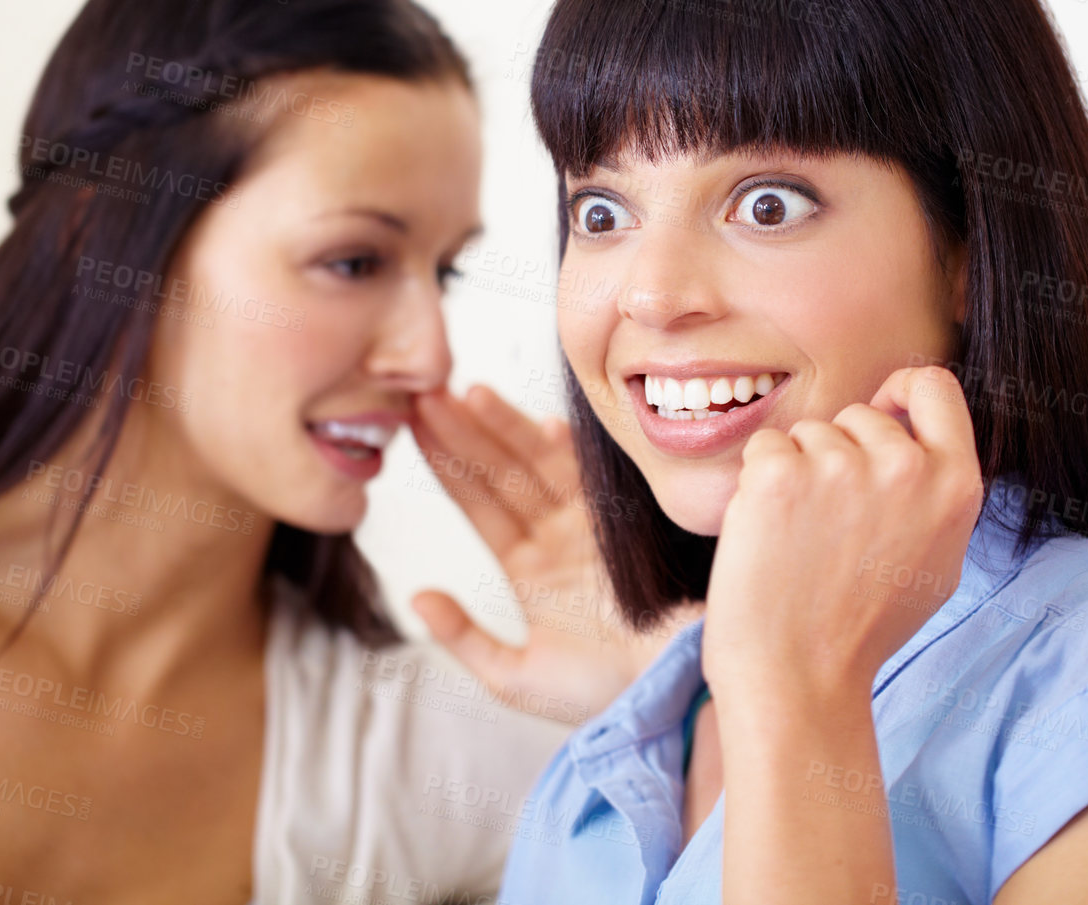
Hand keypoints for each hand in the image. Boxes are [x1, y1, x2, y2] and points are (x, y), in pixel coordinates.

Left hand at [409, 384, 697, 722]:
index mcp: (529, 569)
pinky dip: (573, 451)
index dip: (446, 464)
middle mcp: (558, 537)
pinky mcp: (630, 524)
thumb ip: (465, 637)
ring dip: (506, 428)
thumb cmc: (602, 694)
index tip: (415, 426)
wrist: (672, 698)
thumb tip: (416, 597)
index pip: (478, 504)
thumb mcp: (516, 677)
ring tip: (469, 393)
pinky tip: (545, 422)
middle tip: (429, 390)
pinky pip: (595, 478)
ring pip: (540, 465)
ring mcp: (594, 524)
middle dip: (466, 432)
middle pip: (503, 472)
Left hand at [701, 365, 984, 723]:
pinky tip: (772, 535)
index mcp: (955, 486)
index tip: (881, 411)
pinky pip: (765, 448)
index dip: (901, 392)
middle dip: (838, 454)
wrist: (799, 676)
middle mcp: (906, 467)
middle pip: (859, 415)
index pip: (935, 385)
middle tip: (832, 528)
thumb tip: (912, 436)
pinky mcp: (781, 473)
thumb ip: (935, 492)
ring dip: (797, 472)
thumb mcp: (937, 560)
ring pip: (809, 434)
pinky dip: (758, 483)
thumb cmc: (861, 627)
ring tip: (804, 541)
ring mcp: (842, 466)